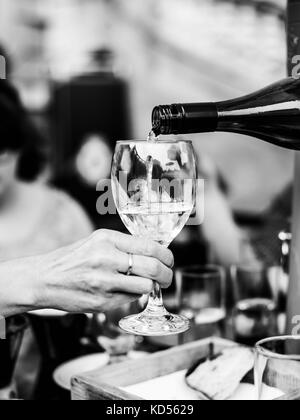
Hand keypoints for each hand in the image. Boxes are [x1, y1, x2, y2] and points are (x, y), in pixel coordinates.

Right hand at [35, 230, 173, 312]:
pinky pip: (130, 299)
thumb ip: (123, 246)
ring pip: (145, 286)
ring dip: (151, 287)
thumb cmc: (72, 260)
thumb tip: (154, 253)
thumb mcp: (95, 242)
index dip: (166, 255)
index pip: (149, 246)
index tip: (168, 260)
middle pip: (152, 267)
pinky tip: (125, 292)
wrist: (43, 279)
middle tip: (167, 277)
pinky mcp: (101, 302)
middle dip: (166, 274)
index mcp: (106, 239)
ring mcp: (103, 282)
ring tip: (148, 285)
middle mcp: (105, 258)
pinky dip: (134, 296)